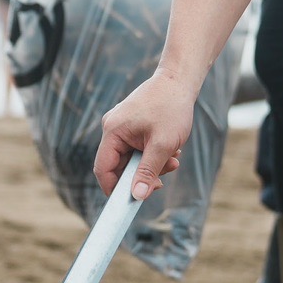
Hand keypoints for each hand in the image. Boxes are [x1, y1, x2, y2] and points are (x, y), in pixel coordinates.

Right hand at [95, 71, 199, 201]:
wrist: (179, 81)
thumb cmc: (171, 108)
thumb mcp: (162, 144)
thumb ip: (148, 171)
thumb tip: (138, 196)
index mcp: (113, 131)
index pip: (103, 169)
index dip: (114, 189)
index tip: (130, 202)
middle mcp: (112, 128)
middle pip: (119, 165)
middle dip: (142, 174)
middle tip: (164, 176)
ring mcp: (122, 126)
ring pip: (131, 158)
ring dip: (152, 164)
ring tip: (173, 158)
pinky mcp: (131, 124)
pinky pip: (137, 147)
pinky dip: (153, 153)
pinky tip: (171, 148)